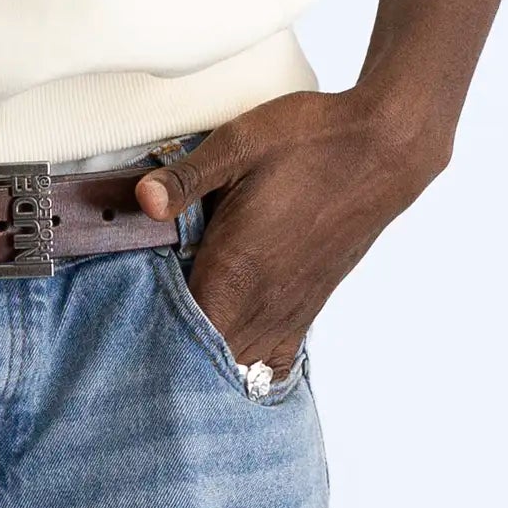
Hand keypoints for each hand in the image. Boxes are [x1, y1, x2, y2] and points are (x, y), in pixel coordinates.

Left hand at [134, 91, 447, 383]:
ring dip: (209, 363)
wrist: (384, 148)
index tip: (123, 330)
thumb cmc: (311, 141)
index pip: (180, 333)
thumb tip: (141, 200)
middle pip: (206, 361)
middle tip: (140, 339)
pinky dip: (250, 363)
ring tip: (179, 346)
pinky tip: (231, 347)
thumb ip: (186, 178)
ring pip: (241, 365)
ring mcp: (290, 308)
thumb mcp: (239, 143)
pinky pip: (276, 358)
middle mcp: (263, 300)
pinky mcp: (311, 305)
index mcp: (236, 268)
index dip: (147, 338)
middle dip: (171, 356)